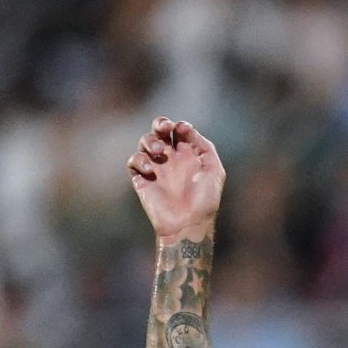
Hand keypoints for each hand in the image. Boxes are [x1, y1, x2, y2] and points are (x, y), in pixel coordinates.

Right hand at [128, 117, 224, 242]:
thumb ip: (204, 146)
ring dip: (150, 141)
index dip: (179, 125)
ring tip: (159, 153)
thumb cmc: (205, 200)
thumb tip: (184, 128)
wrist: (188, 223)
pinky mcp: (142, 178)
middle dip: (160, 123)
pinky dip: (139, 159)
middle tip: (164, 127)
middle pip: (159, 131)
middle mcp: (171, 159)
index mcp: (189, 155)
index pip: (179, 131)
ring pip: (145, 142)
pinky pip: (134, 160)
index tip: (182, 129)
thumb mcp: (213, 170)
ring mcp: (156, 167)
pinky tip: (150, 170)